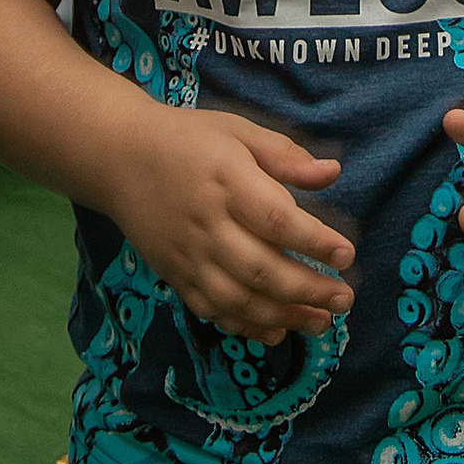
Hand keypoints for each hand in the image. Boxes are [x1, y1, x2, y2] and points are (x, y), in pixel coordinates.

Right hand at [101, 108, 354, 342]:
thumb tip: (332, 172)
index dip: (313, 241)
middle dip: (307, 290)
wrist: (118, 158)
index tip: (346, 255)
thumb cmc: (187, 140)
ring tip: (320, 323)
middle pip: (260, 268)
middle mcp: (206, 223)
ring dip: (282, 316)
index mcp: (226, 181)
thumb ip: (284, 155)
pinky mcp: (174, 274)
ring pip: (237, 298)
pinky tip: (275, 332)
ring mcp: (187, 254)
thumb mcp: (237, 131)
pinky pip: (210, 309)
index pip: (274, 219)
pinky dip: (243, 326)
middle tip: (343, 299)